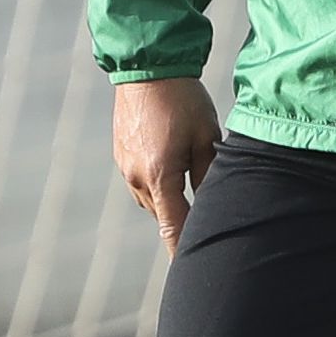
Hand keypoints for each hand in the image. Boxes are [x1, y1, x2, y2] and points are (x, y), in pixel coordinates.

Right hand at [112, 78, 220, 242]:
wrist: (146, 64)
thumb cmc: (183, 98)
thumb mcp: (207, 136)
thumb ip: (209, 174)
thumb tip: (214, 204)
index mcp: (160, 175)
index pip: (173, 227)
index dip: (182, 251)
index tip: (189, 272)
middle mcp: (137, 177)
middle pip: (163, 214)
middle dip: (181, 218)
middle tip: (206, 219)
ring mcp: (126, 166)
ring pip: (152, 198)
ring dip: (169, 197)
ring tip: (189, 173)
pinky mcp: (121, 155)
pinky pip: (141, 181)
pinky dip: (158, 181)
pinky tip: (172, 158)